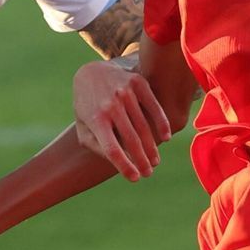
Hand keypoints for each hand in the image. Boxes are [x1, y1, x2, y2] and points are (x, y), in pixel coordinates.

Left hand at [73, 60, 170, 180]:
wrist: (91, 71)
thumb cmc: (87, 106)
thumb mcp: (83, 126)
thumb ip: (96, 145)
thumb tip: (117, 162)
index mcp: (95, 118)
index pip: (112, 149)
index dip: (125, 166)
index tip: (135, 178)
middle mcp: (110, 105)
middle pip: (131, 140)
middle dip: (142, 160)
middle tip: (149, 173)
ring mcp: (124, 92)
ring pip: (144, 126)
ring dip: (152, 147)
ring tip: (155, 161)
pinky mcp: (137, 82)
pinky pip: (154, 106)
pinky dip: (162, 122)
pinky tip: (166, 137)